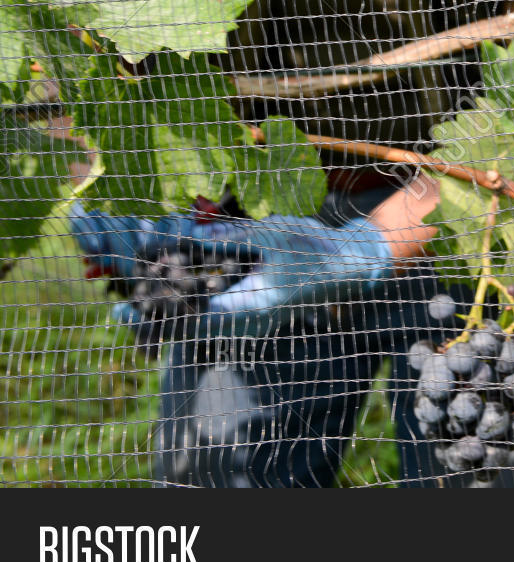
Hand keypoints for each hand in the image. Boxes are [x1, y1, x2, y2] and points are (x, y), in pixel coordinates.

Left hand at [72, 176, 438, 338]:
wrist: (346, 266)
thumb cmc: (313, 249)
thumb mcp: (270, 236)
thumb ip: (225, 238)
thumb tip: (180, 235)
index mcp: (245, 310)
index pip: (185, 321)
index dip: (149, 315)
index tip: (120, 308)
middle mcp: (239, 323)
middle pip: (181, 325)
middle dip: (148, 307)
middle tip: (119, 297)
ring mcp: (241, 322)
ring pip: (190, 321)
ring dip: (163, 301)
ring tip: (135, 286)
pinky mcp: (243, 313)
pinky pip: (204, 313)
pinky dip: (183, 298)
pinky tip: (167, 280)